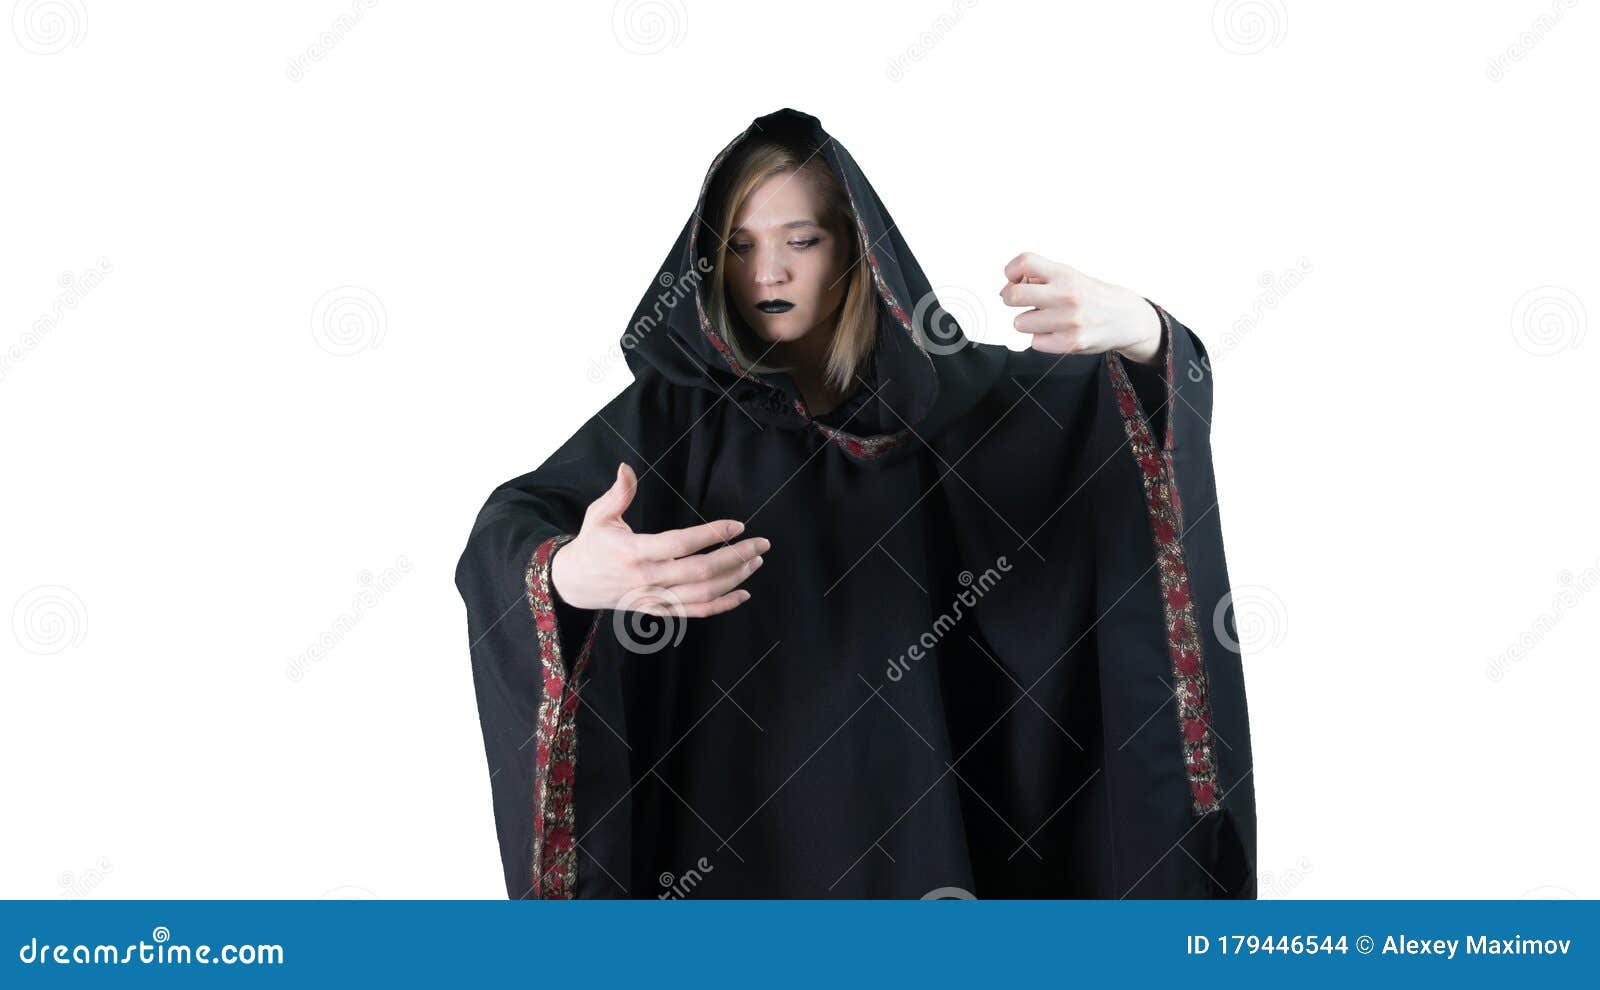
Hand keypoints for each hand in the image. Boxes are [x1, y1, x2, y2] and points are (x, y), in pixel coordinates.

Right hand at [550, 462, 768, 617]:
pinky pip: (695, 612)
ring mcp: (654, 598)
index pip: (680, 544)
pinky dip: (722, 605)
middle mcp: (647, 579)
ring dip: (734, 579)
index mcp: (634, 552)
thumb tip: (627, 467)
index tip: (738, 525)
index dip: (711, 535)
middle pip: (700, 572)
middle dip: (736, 557)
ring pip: (702, 594)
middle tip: (761, 544)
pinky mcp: (657, 610)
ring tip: (756, 561)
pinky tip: (743, 593)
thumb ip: (618, 493)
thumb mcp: (598, 515)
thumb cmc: (591, 545)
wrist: (574, 584)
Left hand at [999, 252, 1161, 363]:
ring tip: (1048, 318)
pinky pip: (1035, 342)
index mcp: (1066, 274)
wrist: (1126, 318)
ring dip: (1028, 321)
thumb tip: (1004, 291)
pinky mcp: (1071, 344)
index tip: (1016, 278)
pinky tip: (1057, 331)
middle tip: (1025, 300)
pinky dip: (1042, 338)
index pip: (1025, 262)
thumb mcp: (1070, 276)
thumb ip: (1039, 279)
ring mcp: (1069, 322)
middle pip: (1013, 296)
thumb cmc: (1091, 295)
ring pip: (1020, 323)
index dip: (1012, 270)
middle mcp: (1067, 296)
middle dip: (1012, 298)